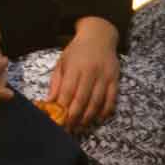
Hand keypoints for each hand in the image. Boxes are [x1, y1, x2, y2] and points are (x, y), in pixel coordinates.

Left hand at [49, 17, 120, 133]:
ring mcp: (105, 76)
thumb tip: (49, 102)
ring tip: (81, 126)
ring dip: (89, 116)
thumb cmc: (76, 51)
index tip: (58, 121)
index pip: (68, 92)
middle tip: (69, 128)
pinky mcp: (115, 79)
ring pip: (98, 101)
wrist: (99, 36)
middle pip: (83, 99)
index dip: (63, 108)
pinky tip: (99, 118)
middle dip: (75, 116)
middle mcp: (91, 72)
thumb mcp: (62, 63)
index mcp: (75, 68)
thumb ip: (56, 83)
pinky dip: (106, 110)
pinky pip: (112, 98)